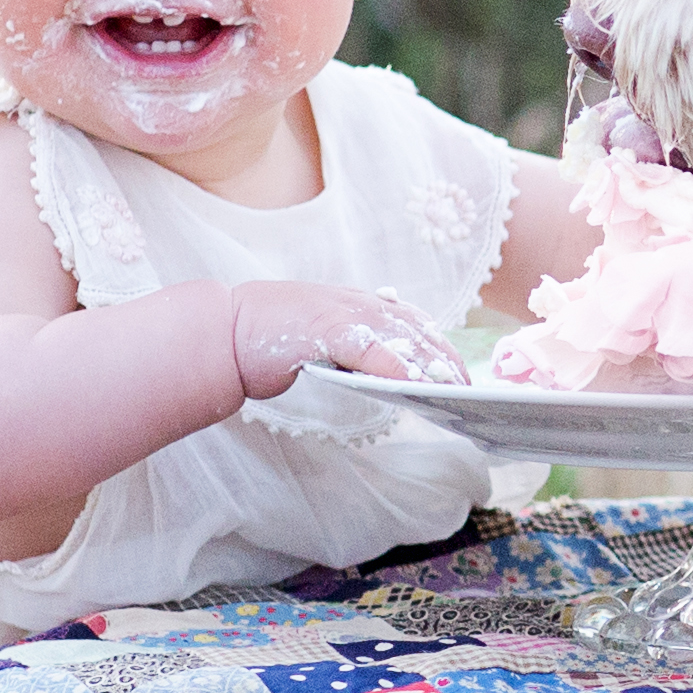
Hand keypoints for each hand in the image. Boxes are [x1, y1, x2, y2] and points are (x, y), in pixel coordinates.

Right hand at [229, 277, 462, 395]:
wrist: (224, 332)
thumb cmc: (271, 341)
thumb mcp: (322, 343)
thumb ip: (353, 352)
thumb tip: (387, 376)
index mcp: (356, 304)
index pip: (411, 322)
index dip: (438, 345)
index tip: (459, 370)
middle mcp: (356, 303)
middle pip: (416, 329)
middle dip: (445, 359)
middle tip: (468, 389)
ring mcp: (342, 313)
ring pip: (401, 336)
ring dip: (430, 363)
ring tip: (453, 389)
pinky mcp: (326, 329)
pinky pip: (370, 347)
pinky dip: (394, 364)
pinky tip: (413, 383)